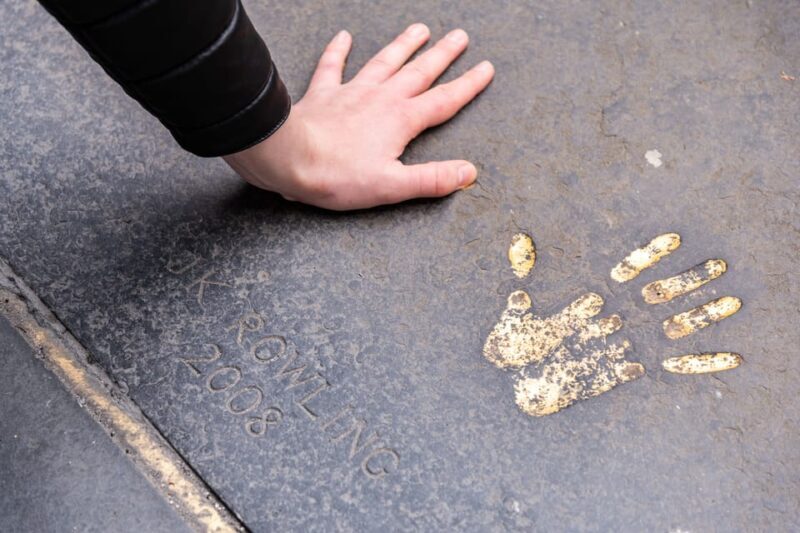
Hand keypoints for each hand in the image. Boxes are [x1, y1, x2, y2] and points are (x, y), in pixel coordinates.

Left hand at [223, 24, 494, 209]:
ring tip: (420, 29)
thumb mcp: (392, 186)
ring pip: (384, 61)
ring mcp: (352, 91)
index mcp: (402, 120)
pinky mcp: (324, 94)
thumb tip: (468, 174)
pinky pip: (333, 66)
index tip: (486, 68)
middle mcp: (381, 98)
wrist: (289, 159)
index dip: (468, 85)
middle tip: (460, 36)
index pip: (444, 100)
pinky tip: (344, 36)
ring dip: (403, 45)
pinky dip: (338, 50)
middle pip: (420, 72)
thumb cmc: (338, 175)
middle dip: (443, 54)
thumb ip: (432, 179)